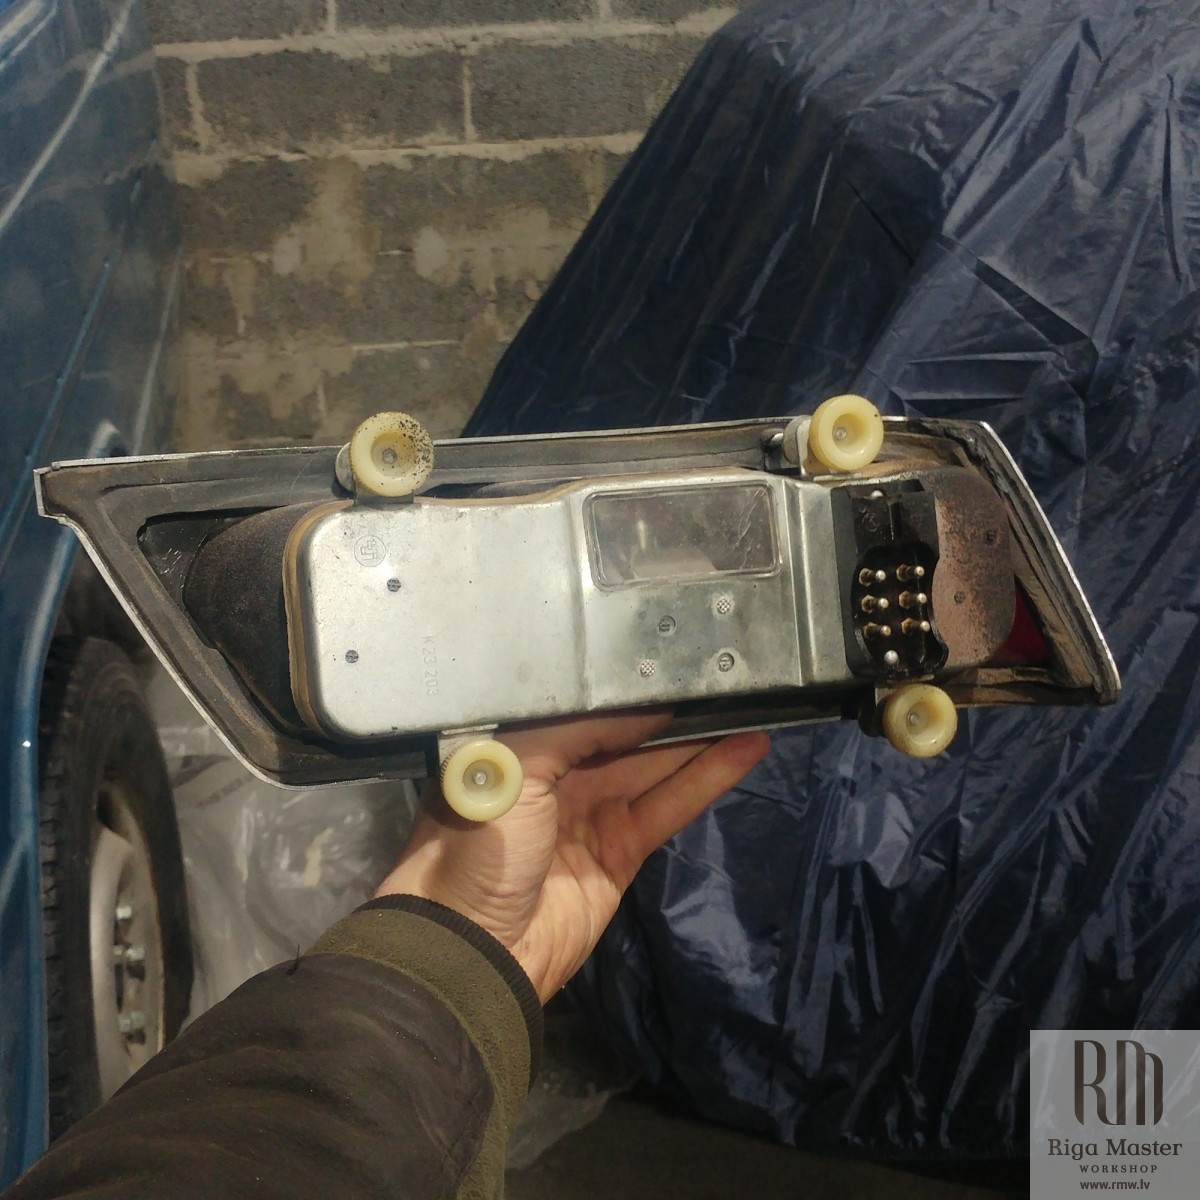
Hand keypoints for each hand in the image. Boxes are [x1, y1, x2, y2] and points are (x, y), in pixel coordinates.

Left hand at [374, 713, 769, 1000]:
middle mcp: (556, 779)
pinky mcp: (621, 853)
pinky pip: (669, 806)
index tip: (673, 669)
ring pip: (655, 768)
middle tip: (722, 683)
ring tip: (749, 710)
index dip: (628, 693)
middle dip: (671, 713)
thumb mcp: (514, 767)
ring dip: (702, 742)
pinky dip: (706, 779)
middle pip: (626, 738)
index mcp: (520, 751)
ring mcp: (591, 816)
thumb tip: (643, 711)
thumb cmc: (479, 844)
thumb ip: (577, 731)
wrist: (476, 946)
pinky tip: (741, 752)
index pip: (584, 712)